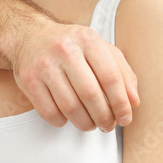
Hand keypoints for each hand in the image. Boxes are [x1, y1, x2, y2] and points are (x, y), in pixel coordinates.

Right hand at [13, 20, 138, 132]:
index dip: (121, 103)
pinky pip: (49, 112)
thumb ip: (122, 72)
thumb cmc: (72, 46)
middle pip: (91, 95)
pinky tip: (68, 117)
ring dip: (85, 123)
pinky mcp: (28, 80)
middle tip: (108, 126)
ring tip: (91, 124)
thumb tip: (133, 102)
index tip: (125, 118)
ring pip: (70, 107)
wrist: (30, 36)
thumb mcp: (100, 49)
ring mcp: (44, 64)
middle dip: (104, 117)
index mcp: (88, 39)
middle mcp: (65, 49)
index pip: (110, 77)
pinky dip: (62, 121)